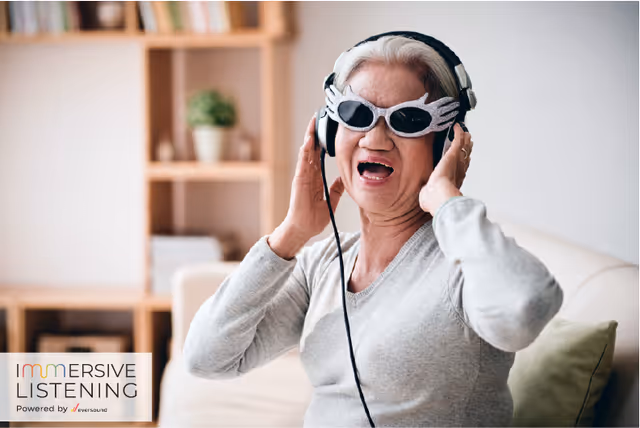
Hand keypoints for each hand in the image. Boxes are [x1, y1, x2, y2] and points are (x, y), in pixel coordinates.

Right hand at [268, 114, 345, 258]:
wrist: (304, 229)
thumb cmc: (314, 218)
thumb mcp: (332, 200)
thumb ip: (336, 188)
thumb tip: (343, 179)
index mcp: (315, 178)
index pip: (318, 155)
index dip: (322, 142)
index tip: (326, 129)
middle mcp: (308, 174)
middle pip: (311, 149)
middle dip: (315, 134)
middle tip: (319, 117)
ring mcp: (302, 177)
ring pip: (306, 152)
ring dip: (309, 137)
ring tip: (313, 122)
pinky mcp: (299, 181)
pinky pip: (302, 163)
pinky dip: (305, 152)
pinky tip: (308, 141)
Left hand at [419, 123, 472, 214]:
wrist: (439, 196)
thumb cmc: (435, 200)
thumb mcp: (430, 197)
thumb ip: (428, 195)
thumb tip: (424, 199)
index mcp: (454, 180)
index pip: (461, 168)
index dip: (464, 162)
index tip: (465, 158)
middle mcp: (458, 170)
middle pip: (465, 156)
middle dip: (467, 148)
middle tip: (468, 141)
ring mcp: (456, 161)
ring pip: (464, 147)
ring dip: (464, 140)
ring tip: (465, 133)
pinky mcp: (452, 154)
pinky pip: (457, 140)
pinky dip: (458, 132)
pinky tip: (457, 126)